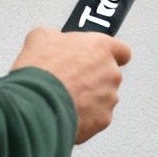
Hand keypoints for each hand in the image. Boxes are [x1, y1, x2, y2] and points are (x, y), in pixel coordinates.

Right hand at [11, 28, 131, 143]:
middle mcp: (111, 72)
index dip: (110, 54)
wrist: (36, 105)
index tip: (100, 58)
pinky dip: (84, 116)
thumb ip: (57, 37)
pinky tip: (65, 113)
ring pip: (104, 97)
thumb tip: (54, 40)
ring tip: (64, 99)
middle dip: (93, 78)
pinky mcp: (103, 119)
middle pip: (109, 75)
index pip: (122, 50)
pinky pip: (96, 117)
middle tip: (71, 80)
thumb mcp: (41, 37)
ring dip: (89, 98)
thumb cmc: (40, 71)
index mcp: (101, 47)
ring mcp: (109, 97)